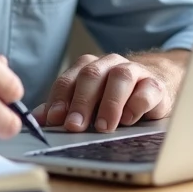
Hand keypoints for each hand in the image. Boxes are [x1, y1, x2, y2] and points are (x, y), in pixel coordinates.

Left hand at [32, 53, 178, 132]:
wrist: (154, 86)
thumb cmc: (114, 98)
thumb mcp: (88, 102)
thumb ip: (64, 108)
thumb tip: (37, 120)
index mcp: (88, 67)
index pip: (68, 80)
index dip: (59, 99)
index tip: (54, 119)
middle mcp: (109, 65)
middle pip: (91, 76)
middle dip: (81, 102)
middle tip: (74, 126)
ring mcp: (134, 72)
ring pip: (120, 78)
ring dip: (109, 103)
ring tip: (103, 127)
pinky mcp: (155, 85)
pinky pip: (146, 90)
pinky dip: (136, 105)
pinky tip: (129, 120)